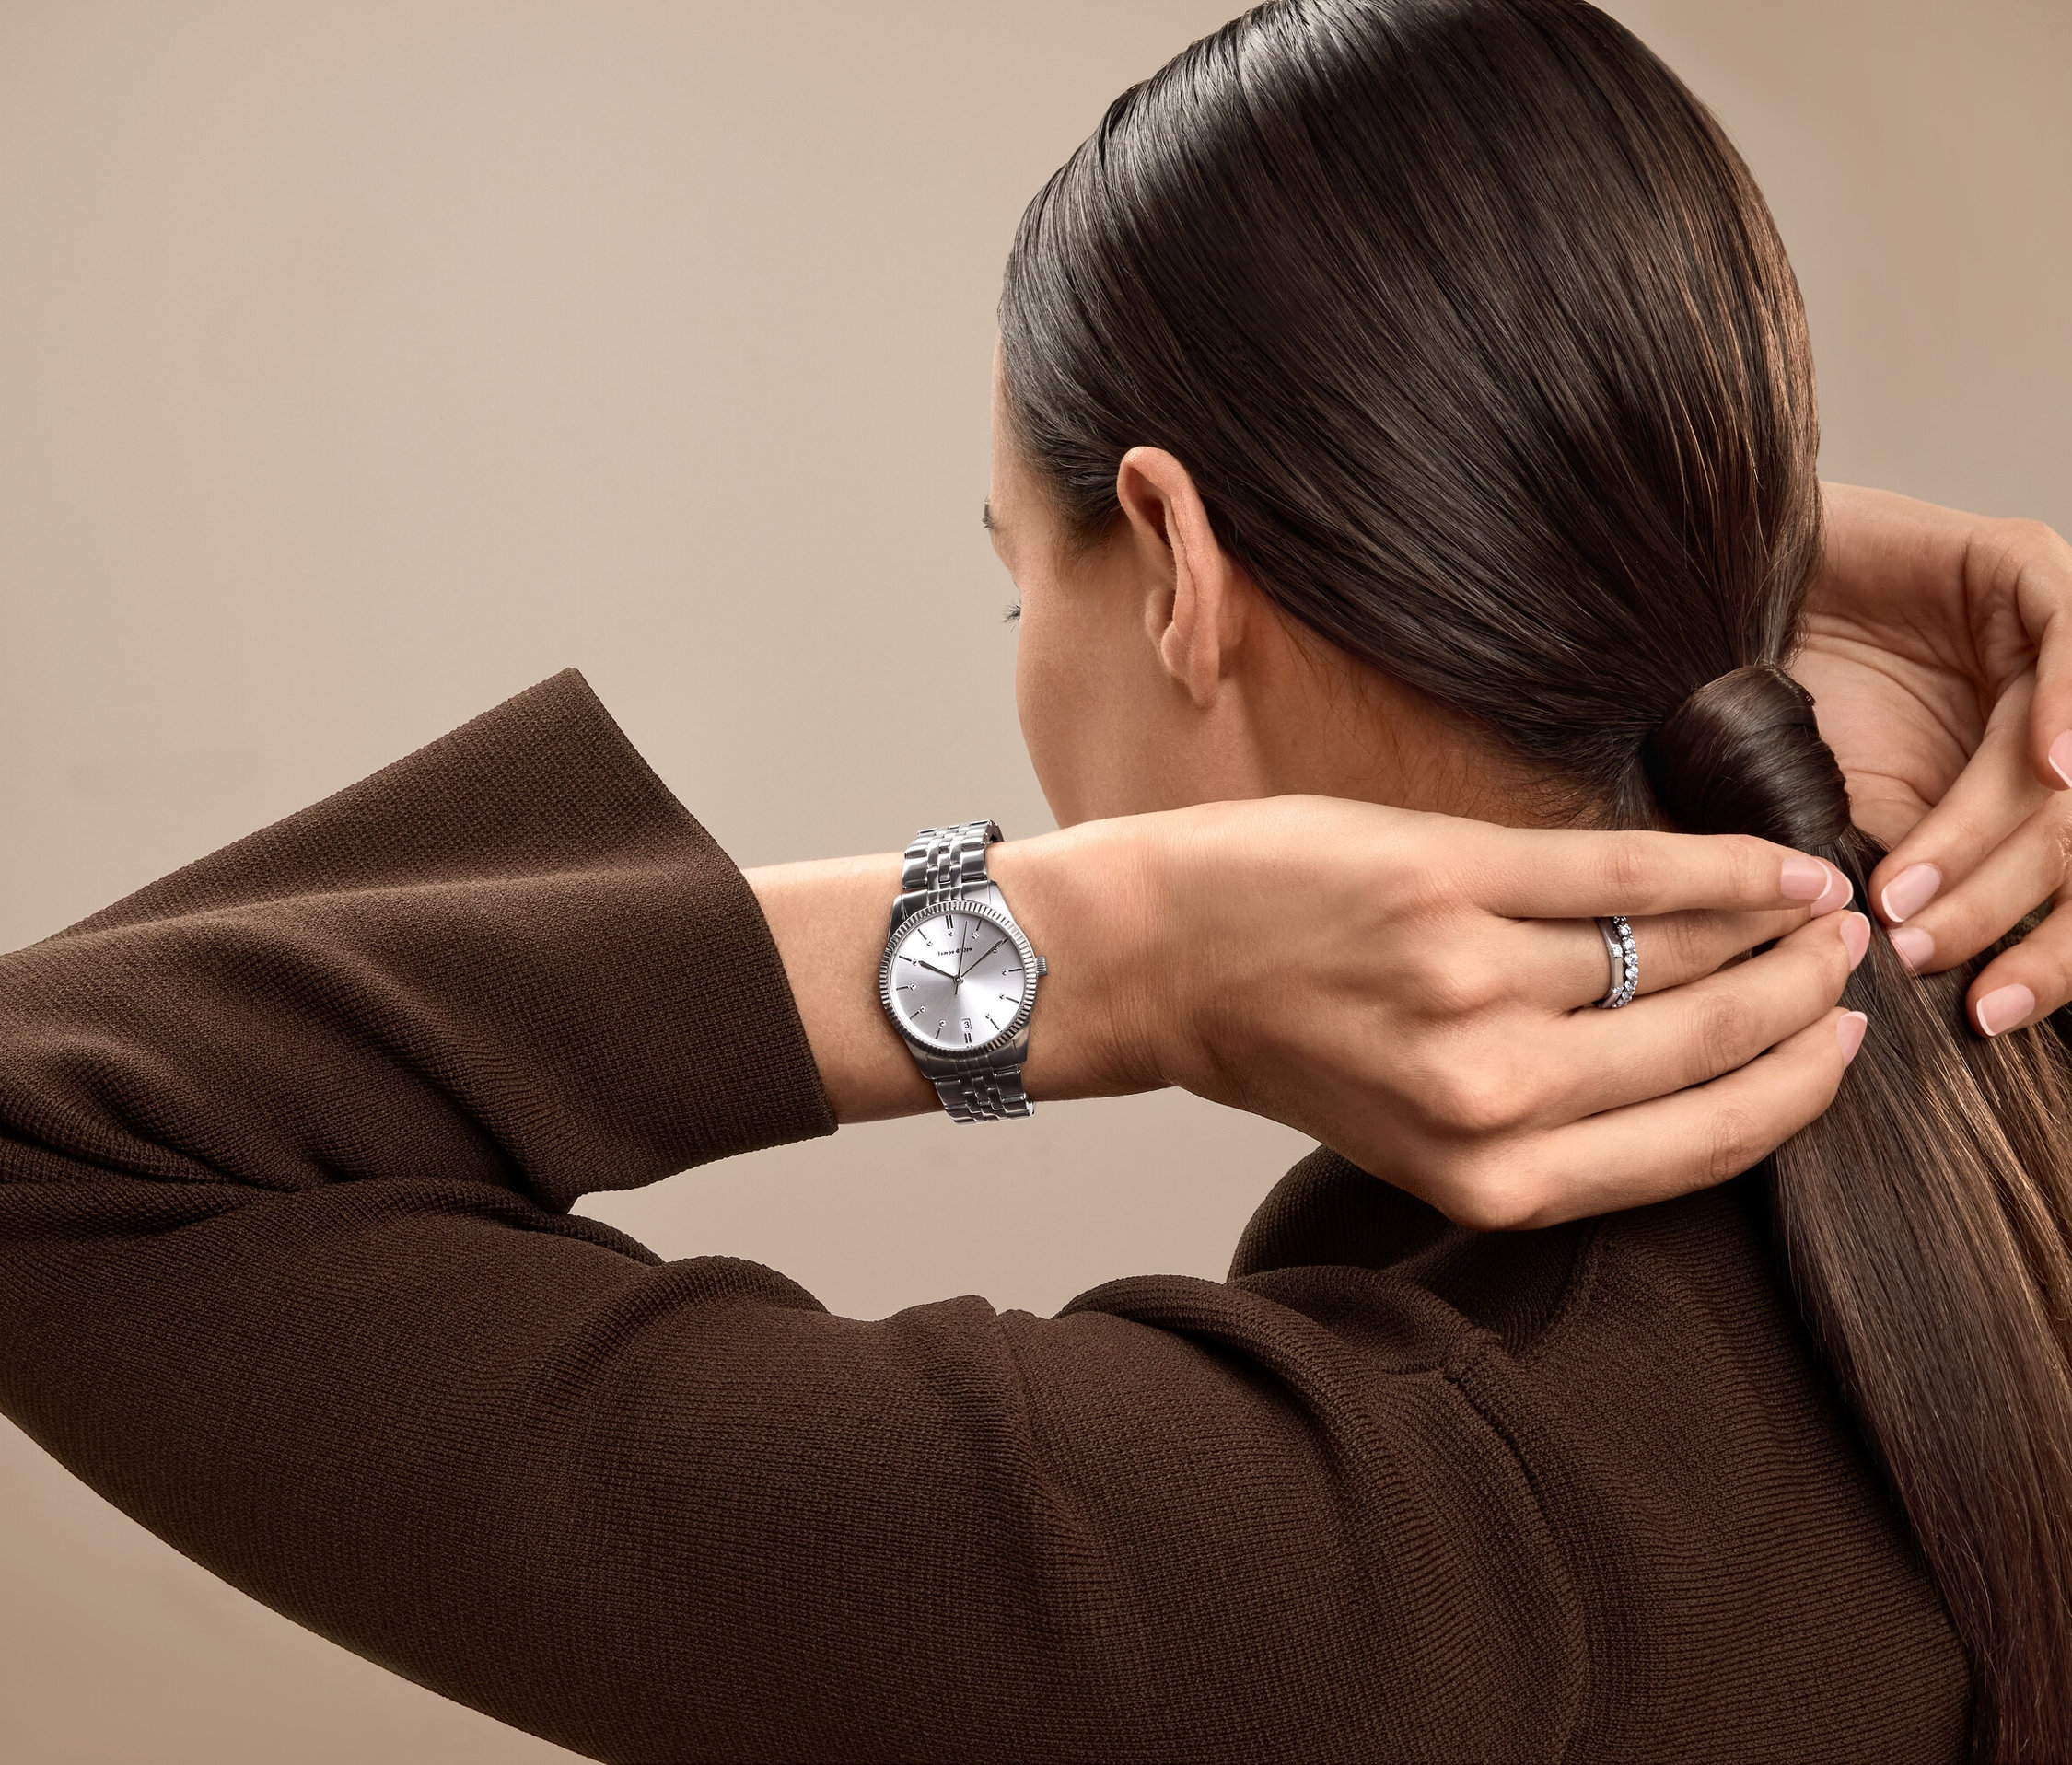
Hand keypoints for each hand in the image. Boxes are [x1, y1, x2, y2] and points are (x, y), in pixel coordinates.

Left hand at [1001, 798, 1864, 1230]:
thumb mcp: (1414, 1124)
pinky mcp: (1448, 884)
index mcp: (1487, 1177)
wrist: (1152, 957)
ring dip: (1771, 926)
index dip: (1790, 1094)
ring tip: (1816, 905)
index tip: (1839, 1051)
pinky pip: (1625, 873)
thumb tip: (1701, 1067)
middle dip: (1798, 1003)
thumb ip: (1545, 1119)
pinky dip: (1719, 864)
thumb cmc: (1283, 1038)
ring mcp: (1468, 985)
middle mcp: (1488, 1097)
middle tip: (1845, 963)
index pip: (1696, 1142)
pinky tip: (1777, 861)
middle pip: (1706, 1046)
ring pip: (1677, 954)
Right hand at [1794, 485, 2071, 1032]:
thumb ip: (1891, 879)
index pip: (2067, 886)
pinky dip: (2071, 712)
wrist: (1713, 593)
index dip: (2048, 959)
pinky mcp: (2027, 571)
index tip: (1984, 1014)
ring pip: (2071, 768)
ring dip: (1998, 842)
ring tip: (1916, 891)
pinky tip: (2051, 769)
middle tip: (1925, 953)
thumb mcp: (1834, 815)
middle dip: (2004, 908)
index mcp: (2019, 792)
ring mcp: (2044, 648)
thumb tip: (1902, 985)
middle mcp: (2048, 726)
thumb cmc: (1765, 701)